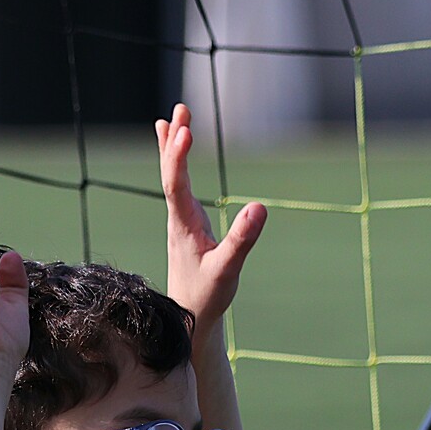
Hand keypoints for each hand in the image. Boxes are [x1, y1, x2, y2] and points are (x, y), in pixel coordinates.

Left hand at [155, 104, 266, 336]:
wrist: (189, 319)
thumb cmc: (207, 297)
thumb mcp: (228, 270)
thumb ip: (242, 240)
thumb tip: (259, 207)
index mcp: (183, 226)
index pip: (175, 184)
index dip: (178, 156)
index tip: (183, 128)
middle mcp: (177, 219)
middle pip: (171, 173)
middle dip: (175, 141)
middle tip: (180, 110)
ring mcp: (180, 221)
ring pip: (172, 177)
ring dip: (173, 148)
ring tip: (171, 118)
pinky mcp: (186, 225)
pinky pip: (178, 186)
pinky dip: (176, 164)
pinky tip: (174, 150)